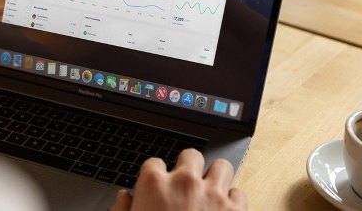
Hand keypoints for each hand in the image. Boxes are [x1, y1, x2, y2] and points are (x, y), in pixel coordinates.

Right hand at [111, 149, 247, 210]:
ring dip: (216, 177)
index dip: (155, 175)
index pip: (154, 163)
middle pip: (191, 155)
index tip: (158, 185)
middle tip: (186, 183)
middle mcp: (185, 182)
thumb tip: (124, 198)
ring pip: (222, 166)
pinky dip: (233, 200)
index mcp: (154, 185)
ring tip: (210, 191)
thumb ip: (122, 210)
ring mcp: (213, 194)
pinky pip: (239, 193)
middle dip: (189, 167)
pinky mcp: (235, 210)